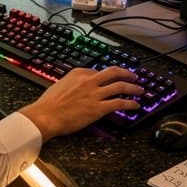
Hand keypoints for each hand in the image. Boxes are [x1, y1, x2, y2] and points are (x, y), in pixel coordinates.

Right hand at [19, 66, 144, 141]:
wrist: (46, 116)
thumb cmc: (49, 104)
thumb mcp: (60, 85)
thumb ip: (72, 83)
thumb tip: (78, 86)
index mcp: (78, 73)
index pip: (98, 70)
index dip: (108, 76)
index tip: (112, 79)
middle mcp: (89, 80)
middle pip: (114, 72)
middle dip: (126, 73)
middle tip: (134, 76)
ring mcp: (95, 94)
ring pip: (120, 86)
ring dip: (133, 88)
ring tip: (140, 90)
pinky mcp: (98, 108)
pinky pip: (119, 103)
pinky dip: (130, 104)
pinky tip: (135, 105)